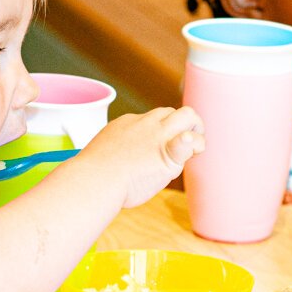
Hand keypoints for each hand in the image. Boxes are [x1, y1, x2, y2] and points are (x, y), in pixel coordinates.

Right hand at [74, 106, 204, 207]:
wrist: (95, 180)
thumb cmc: (94, 175)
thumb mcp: (103, 153)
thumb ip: (118, 153)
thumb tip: (123, 163)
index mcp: (128, 123)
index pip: (153, 119)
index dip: (160, 133)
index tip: (156, 151)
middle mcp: (146, 124)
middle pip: (171, 111)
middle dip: (181, 124)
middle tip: (183, 145)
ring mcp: (158, 135)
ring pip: (187, 114)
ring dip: (196, 128)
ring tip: (194, 148)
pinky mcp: (169, 152)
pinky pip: (190, 139)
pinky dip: (197, 143)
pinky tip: (195, 152)